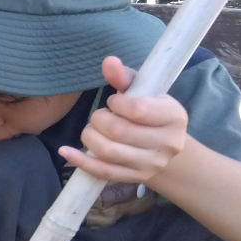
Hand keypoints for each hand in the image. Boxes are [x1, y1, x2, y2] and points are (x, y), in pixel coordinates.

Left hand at [59, 55, 188, 184]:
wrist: (164, 146)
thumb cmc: (150, 112)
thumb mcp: (144, 91)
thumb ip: (125, 76)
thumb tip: (108, 61)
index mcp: (174, 117)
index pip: (137, 110)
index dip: (117, 104)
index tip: (114, 102)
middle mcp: (167, 144)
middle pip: (118, 131)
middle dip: (99, 119)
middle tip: (100, 115)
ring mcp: (151, 165)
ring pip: (108, 152)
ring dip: (90, 136)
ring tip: (93, 129)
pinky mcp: (134, 178)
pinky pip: (102, 171)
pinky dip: (80, 160)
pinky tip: (65, 150)